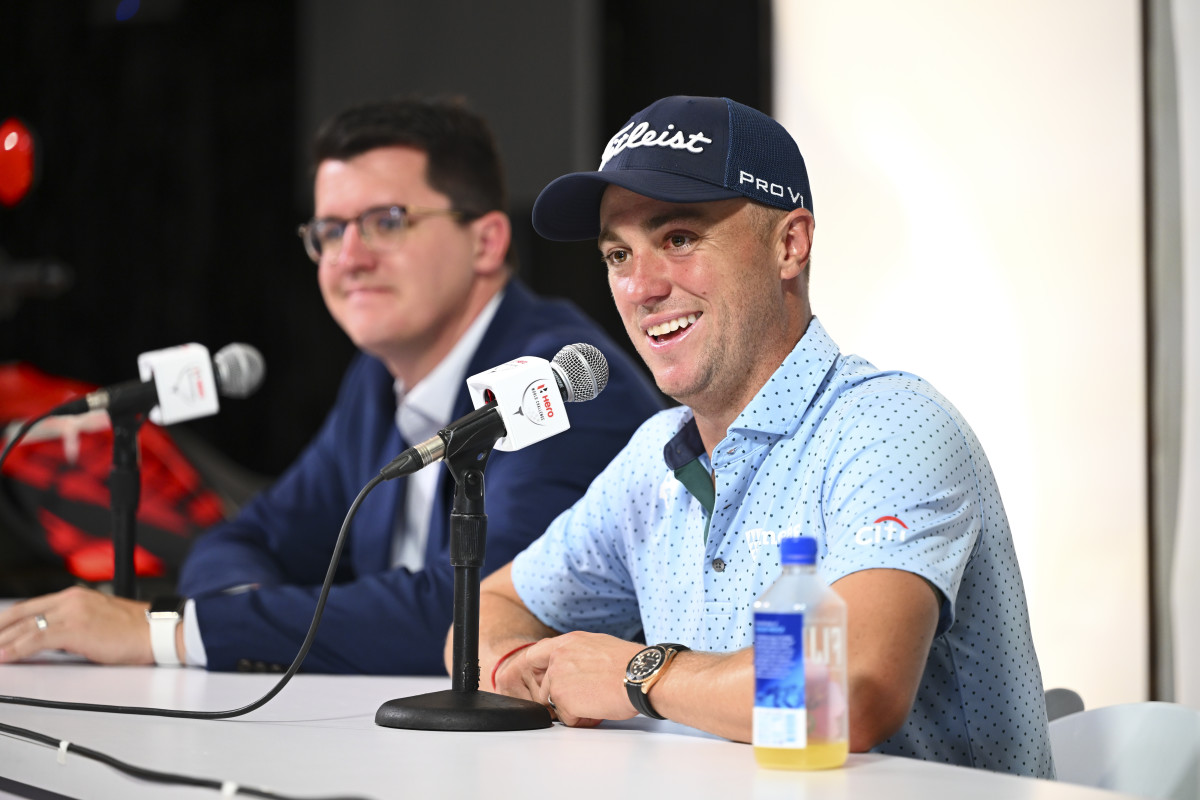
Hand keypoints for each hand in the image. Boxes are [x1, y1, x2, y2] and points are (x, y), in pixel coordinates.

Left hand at [0, 586, 153, 664]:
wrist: (158, 631)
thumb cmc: (136, 629)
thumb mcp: (98, 618)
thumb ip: (74, 623)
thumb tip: (53, 640)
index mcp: (75, 596)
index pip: (30, 606)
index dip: (7, 620)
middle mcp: (70, 600)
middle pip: (21, 614)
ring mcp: (72, 613)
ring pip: (24, 626)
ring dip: (2, 642)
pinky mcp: (75, 629)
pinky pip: (36, 638)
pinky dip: (16, 649)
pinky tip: (5, 657)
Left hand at [517, 632, 643, 727]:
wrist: (641, 675)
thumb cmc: (630, 664)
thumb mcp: (598, 646)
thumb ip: (578, 654)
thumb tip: (575, 667)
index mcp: (567, 642)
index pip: (535, 656)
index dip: (538, 674)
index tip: (543, 683)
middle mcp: (558, 657)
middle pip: (544, 687)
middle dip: (563, 697)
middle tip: (588, 696)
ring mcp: (557, 678)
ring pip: (556, 704)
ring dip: (574, 709)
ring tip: (598, 701)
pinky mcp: (562, 699)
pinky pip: (567, 718)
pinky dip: (582, 720)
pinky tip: (599, 709)